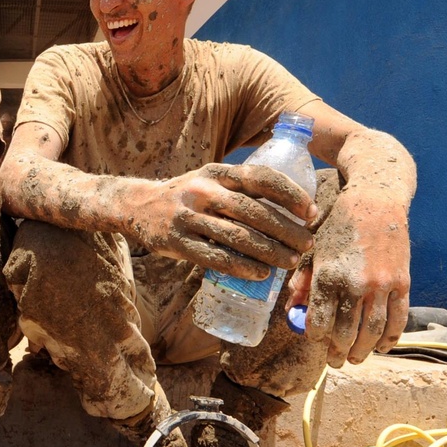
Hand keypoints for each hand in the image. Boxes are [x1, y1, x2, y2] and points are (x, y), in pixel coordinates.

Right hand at [131, 163, 316, 276]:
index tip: (311, 212)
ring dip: (270, 252)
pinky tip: (261, 274)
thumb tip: (289, 210)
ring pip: (238, 237)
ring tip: (291, 262)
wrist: (136, 205)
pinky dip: (242, 267)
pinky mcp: (177, 242)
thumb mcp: (208, 180)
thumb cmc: (185, 195)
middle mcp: (202, 191)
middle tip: (307, 244)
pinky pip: (215, 257)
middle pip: (254, 211)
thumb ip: (239, 189)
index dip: (290, 195)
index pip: (260, 178)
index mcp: (216, 172)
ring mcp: (188, 217)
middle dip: (287, 230)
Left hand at [286, 184, 409, 366]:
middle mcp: (355, 284)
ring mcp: (382, 285)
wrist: (375, 201)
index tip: (315, 341)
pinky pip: (398, 318)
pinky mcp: (402, 282)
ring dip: (363, 350)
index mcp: (328, 275)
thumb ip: (303, 281)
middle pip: (346, 331)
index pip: (320, 321)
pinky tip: (383, 347)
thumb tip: (293, 310)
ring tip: (355, 359)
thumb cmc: (337, 224)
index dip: (316, 336)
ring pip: (372, 330)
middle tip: (335, 362)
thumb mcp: (312, 249)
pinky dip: (391, 337)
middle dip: (338, 351)